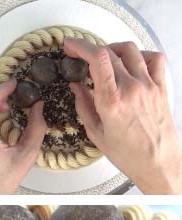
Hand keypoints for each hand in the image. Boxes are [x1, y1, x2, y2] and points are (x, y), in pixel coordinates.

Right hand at [65, 38, 181, 193]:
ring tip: (105, 59)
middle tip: (81, 55)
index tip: (70, 45)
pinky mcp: (161, 87)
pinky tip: (131, 64)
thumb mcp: (96, 133)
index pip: (97, 60)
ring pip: (131, 51)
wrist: (158, 163)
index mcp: (111, 102)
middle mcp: (131, 89)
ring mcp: (148, 86)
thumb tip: (75, 86)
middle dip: (91, 50)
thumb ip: (84, 106)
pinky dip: (140, 55)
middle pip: (110, 53)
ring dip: (113, 49)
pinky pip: (154, 59)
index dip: (81, 46)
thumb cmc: (127, 154)